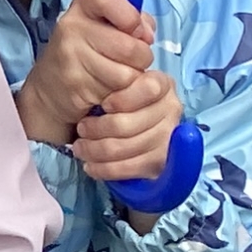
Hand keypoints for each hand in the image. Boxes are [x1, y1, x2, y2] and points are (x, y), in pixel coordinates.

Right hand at [21, 0, 158, 146]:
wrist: (51, 87)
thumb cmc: (88, 50)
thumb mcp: (106, 25)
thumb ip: (133, 20)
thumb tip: (147, 35)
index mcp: (83, 7)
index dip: (130, 16)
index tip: (135, 30)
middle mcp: (71, 28)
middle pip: (130, 47)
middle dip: (141, 58)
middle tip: (130, 60)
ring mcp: (71, 57)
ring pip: (127, 74)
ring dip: (131, 79)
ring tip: (118, 75)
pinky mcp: (76, 85)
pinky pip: (117, 93)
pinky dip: (120, 95)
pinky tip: (107, 89)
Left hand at [68, 65, 186, 196]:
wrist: (122, 127)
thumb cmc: (114, 99)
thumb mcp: (113, 83)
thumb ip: (113, 82)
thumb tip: (100, 96)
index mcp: (161, 84)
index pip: (150, 88)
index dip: (124, 99)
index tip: (104, 104)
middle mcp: (171, 110)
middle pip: (129, 124)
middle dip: (97, 129)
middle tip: (81, 129)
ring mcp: (168, 138)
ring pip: (125, 147)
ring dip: (95, 150)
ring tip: (80, 147)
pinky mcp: (160, 162)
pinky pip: (128, 168)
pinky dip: (104, 169)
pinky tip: (90, 166)